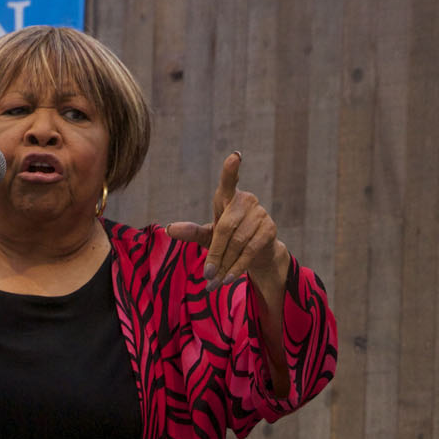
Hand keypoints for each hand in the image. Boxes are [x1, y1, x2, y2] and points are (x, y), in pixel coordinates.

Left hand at [165, 152, 288, 302]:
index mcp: (227, 198)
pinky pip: (251, 250)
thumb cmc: (228, 241)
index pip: (228, 181)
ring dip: (225, 264)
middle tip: (207, 274)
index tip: (235, 157)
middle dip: (215, 253)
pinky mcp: (269, 229)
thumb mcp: (208, 237)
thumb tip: (169, 229)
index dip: (231, 170)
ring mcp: (260, 213)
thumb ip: (191, 232)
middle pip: (225, 228)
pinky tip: (230, 278)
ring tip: (215, 282)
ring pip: (238, 242)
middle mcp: (246, 200)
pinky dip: (238, 266)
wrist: (257, 255)